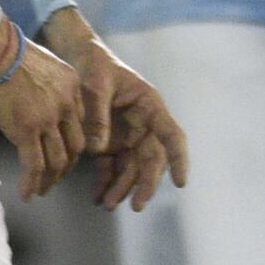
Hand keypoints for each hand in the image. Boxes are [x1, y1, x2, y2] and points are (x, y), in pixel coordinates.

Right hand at [0, 23, 88, 192]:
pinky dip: (31, 183)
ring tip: (40, 190)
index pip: (80, 126)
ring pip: (57, 161)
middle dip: (66, 168)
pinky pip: (34, 164)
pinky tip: (26, 194)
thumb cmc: (14, 53)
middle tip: (55, 179)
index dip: (73, 145)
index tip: (63, 155)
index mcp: (73, 90)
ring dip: (50, 180)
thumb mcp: (49, 65)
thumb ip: (54, 86)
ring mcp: (47, 120)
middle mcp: (66, 106)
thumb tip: (45, 103)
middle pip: (75, 148)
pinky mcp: (26, 130)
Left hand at [74, 34, 188, 210]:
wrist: (83, 59)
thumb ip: (97, 116)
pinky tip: (98, 196)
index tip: (181, 183)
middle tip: (136, 205)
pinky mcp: (113, 143)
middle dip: (146, 184)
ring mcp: (130, 135)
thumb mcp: (95, 85)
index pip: (171, 135)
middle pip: (153, 159)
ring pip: (133, 168)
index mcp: (150, 106)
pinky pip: (115, 168)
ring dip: (123, 188)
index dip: (179, 159)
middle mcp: (145, 124)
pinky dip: (107, 182)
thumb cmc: (95, 66)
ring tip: (107, 204)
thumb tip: (98, 149)